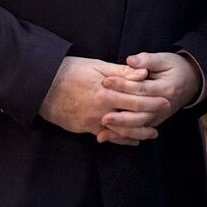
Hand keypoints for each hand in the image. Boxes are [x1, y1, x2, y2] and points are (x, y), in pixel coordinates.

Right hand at [39, 56, 162, 144]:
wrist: (40, 86)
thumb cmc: (69, 70)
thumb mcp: (97, 66)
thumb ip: (121, 72)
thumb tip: (143, 74)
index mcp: (106, 93)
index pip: (135, 99)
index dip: (152, 100)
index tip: (166, 100)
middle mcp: (100, 111)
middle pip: (131, 117)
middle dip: (150, 116)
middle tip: (164, 114)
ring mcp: (91, 122)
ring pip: (120, 132)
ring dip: (137, 133)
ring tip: (151, 133)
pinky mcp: (82, 129)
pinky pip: (105, 136)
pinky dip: (119, 139)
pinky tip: (130, 140)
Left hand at [98, 52, 201, 143]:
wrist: (191, 81)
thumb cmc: (175, 67)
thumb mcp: (164, 59)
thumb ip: (147, 60)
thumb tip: (130, 60)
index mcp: (166, 89)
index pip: (141, 89)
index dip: (123, 85)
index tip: (105, 81)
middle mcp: (164, 106)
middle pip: (140, 114)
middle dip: (120, 115)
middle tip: (101, 113)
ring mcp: (160, 117)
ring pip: (139, 127)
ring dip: (120, 129)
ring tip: (102, 126)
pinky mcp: (155, 122)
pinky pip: (139, 132)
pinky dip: (123, 135)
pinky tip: (108, 135)